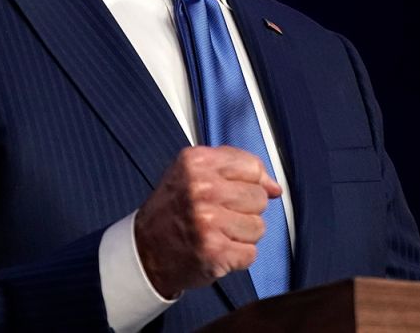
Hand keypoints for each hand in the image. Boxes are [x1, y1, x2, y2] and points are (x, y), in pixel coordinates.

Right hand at [134, 145, 280, 297]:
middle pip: (258, 197)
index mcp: (196, 162)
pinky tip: (216, 250)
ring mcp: (207, 221)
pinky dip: (237, 257)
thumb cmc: (172, 211)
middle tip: (219, 216)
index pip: (252, 166)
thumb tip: (274, 186)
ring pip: (258, 227)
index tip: (236, 192)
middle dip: (244, 210)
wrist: (144, 251)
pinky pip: (250, 253)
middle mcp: (201, 188)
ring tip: (216, 233)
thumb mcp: (193, 173)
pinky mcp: (214, 251)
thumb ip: (234, 169)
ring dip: (241, 235)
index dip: (250, 182)